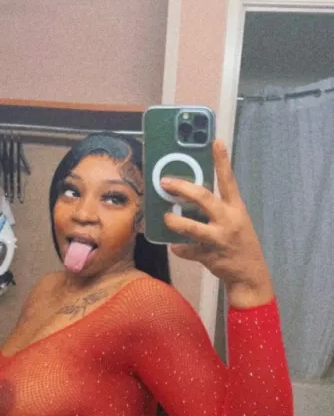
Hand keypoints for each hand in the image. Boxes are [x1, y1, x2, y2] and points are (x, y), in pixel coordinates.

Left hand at [162, 140, 273, 307]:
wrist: (249, 274)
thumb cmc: (239, 241)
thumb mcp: (235, 220)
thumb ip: (216, 209)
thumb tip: (188, 196)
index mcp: (236, 208)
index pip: (228, 181)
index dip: (221, 161)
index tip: (215, 142)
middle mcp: (228, 221)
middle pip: (204, 199)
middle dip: (182, 189)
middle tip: (165, 182)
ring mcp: (219, 239)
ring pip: (193, 227)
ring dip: (175, 222)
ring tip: (166, 217)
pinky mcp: (210, 256)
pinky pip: (188, 250)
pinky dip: (179, 248)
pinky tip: (175, 246)